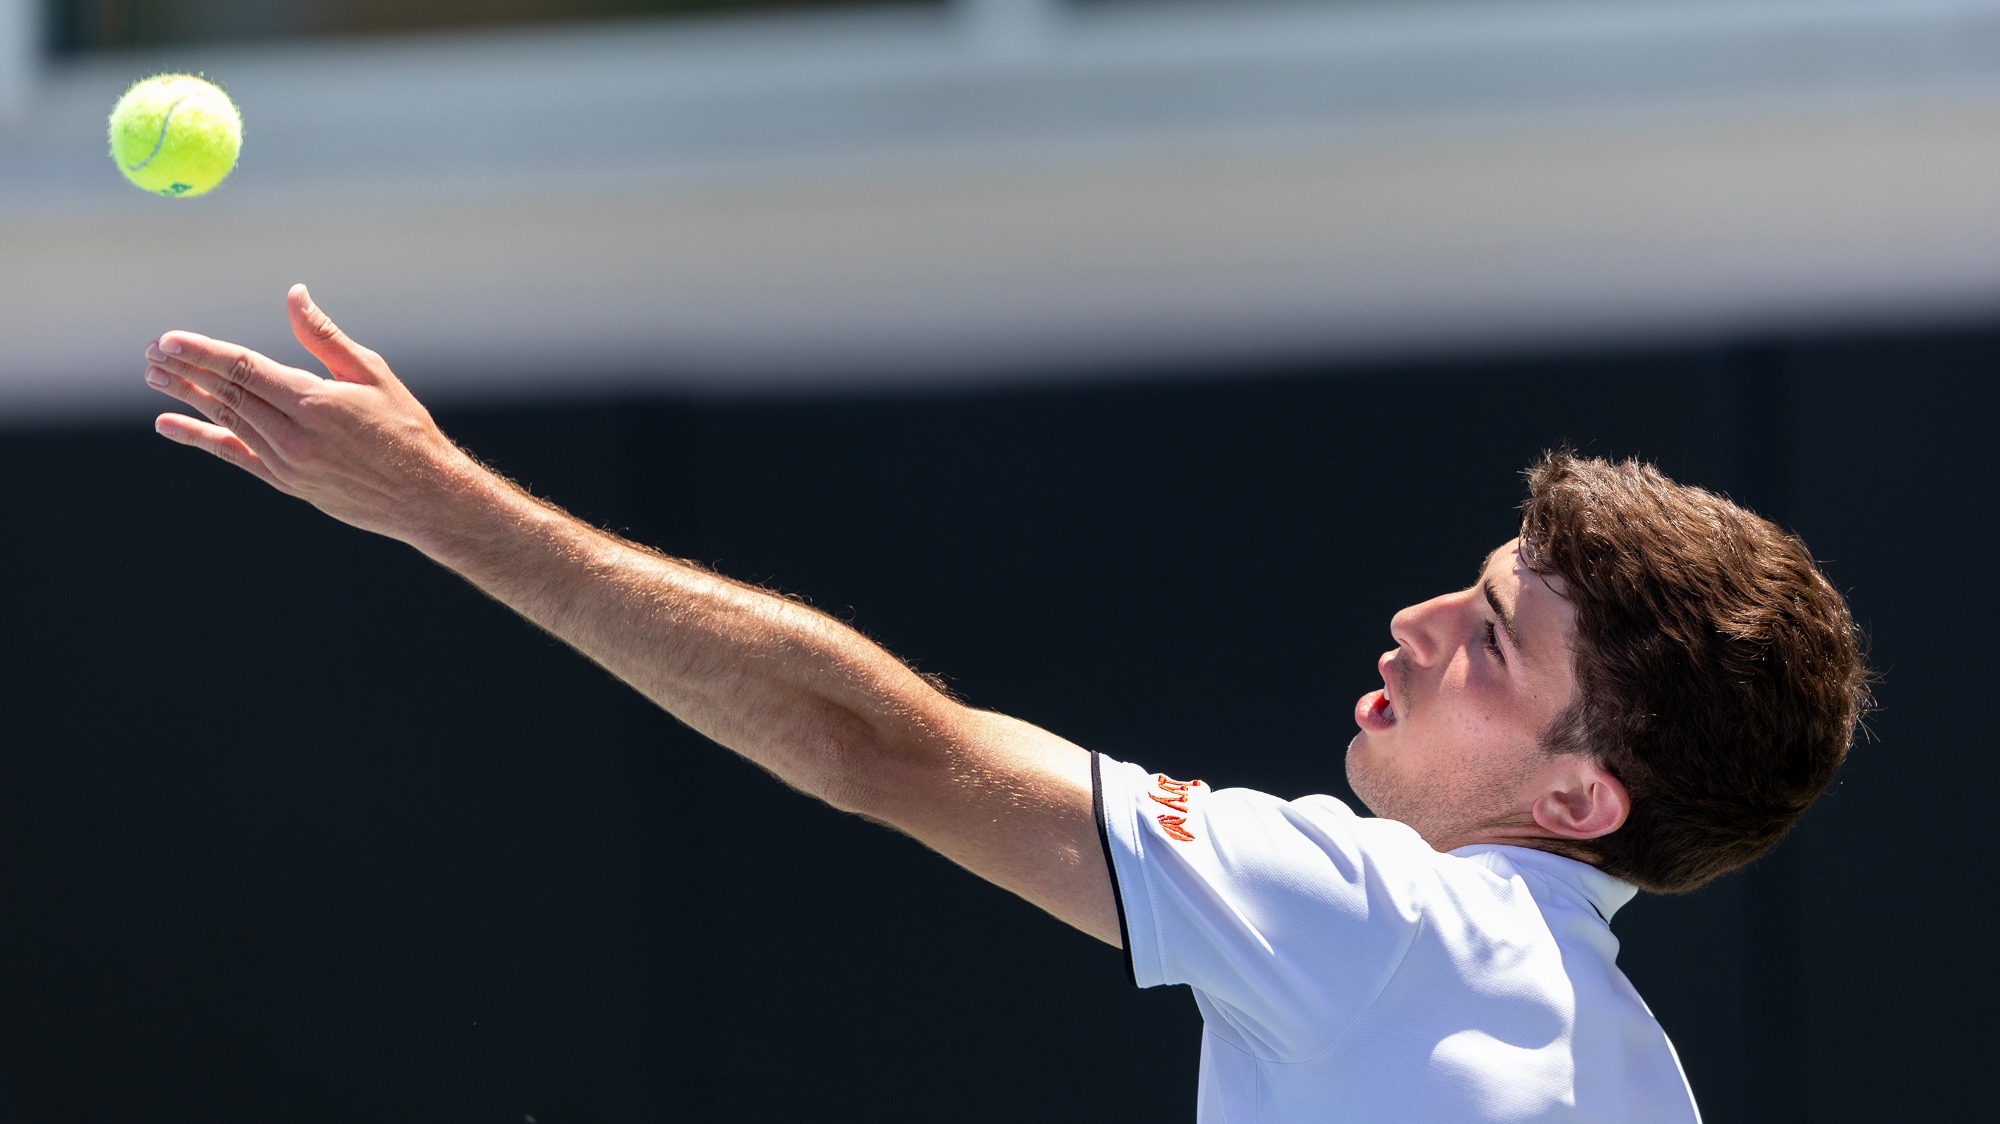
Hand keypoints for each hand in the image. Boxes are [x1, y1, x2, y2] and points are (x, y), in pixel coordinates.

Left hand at [145, 284, 486, 544]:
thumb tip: (294, 295)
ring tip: (155, 376)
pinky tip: (168, 425)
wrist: (425, 498)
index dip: (203, 352)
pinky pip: (234, 455)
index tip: (170, 339)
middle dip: (187, 370)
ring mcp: (287, 463)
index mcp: (316, 402)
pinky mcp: (286, 483)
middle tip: (153, 352)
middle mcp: (294, 436)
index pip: (245, 369)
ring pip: (226, 421)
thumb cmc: (407, 429)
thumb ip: (325, 337)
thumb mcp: (373, 375)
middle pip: (227, 394)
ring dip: (187, 397)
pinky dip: (200, 438)